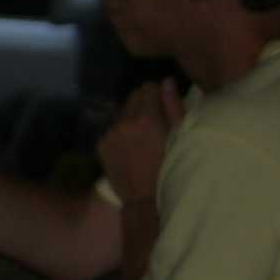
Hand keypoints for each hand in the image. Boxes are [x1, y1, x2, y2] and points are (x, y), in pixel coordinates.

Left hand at [98, 80, 180, 204]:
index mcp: (147, 119)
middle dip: (145, 103)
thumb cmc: (170, 167)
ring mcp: (110, 134)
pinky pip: (113, 127)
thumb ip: (173, 106)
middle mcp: (125, 123)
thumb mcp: (179, 137)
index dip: (158, 95)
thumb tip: (167, 81)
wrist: (144, 198)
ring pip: (123, 111)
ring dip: (133, 117)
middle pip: (134, 95)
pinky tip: (133, 148)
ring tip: (145, 137)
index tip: (164, 107)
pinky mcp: (101, 144)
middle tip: (156, 122)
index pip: (149, 87)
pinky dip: (122, 132)